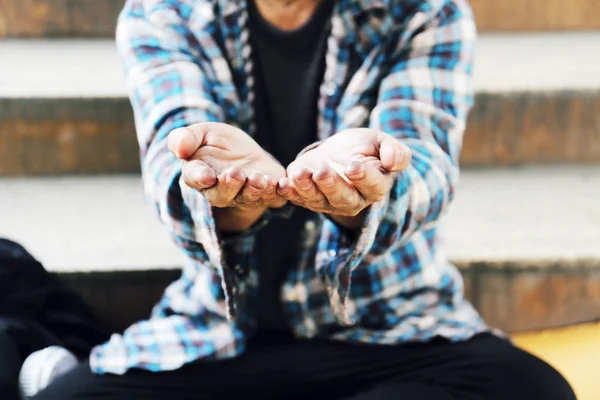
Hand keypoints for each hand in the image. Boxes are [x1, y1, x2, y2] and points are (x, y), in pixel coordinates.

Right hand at [168, 122, 286, 230]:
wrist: (245, 153)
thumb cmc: (218, 143)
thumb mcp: (201, 133)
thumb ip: (186, 138)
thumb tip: (179, 148)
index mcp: (200, 175)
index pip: (196, 178)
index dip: (200, 177)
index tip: (206, 175)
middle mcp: (221, 191)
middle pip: (223, 194)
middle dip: (230, 185)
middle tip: (235, 174)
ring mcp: (245, 196)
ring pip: (249, 197)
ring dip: (254, 189)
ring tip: (259, 178)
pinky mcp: (269, 194)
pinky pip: (275, 198)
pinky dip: (280, 192)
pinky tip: (283, 183)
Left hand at [277, 128, 410, 228]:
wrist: (338, 152)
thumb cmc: (363, 148)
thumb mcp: (381, 142)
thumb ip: (395, 152)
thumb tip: (394, 163)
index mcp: (374, 187)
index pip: (372, 186)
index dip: (363, 178)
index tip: (353, 166)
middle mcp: (352, 200)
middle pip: (342, 198)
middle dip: (331, 185)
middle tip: (323, 171)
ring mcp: (327, 202)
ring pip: (317, 200)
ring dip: (307, 188)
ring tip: (300, 173)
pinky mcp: (306, 198)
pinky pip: (297, 198)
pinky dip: (289, 192)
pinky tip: (283, 183)